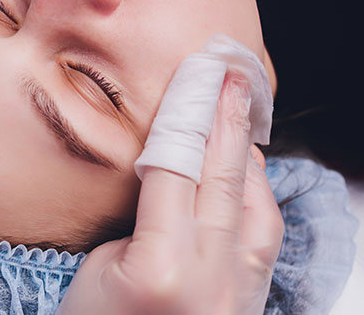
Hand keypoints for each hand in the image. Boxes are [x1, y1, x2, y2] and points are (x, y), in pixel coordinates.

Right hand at [58, 74, 283, 313]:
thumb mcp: (99, 268)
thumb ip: (145, 219)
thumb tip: (175, 174)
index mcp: (161, 267)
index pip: (177, 168)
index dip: (186, 115)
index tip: (196, 74)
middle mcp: (210, 278)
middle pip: (223, 178)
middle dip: (228, 118)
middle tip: (232, 72)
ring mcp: (238, 294)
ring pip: (256, 206)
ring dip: (248, 153)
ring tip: (239, 113)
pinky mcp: (249, 302)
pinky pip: (263, 236)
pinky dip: (257, 194)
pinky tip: (247, 172)